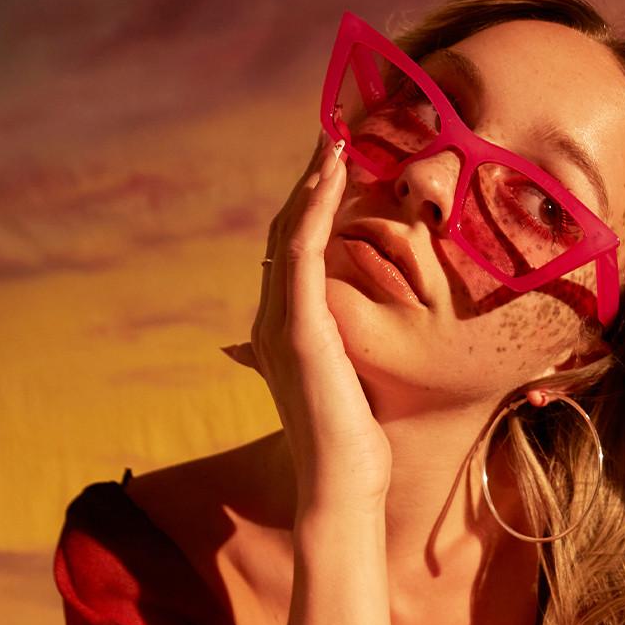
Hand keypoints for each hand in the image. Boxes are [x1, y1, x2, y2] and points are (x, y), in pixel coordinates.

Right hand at [222, 137, 391, 513]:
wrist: (343, 483)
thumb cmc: (352, 442)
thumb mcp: (344, 387)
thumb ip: (335, 354)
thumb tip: (341, 339)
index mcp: (282, 333)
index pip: (288, 257)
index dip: (307, 212)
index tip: (332, 176)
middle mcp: (271, 322)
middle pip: (282, 236)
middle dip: (306, 188)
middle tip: (331, 141)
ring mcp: (281, 324)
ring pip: (288, 235)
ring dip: (311, 186)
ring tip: (334, 143)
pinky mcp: (300, 330)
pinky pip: (302, 253)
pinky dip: (314, 209)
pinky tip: (333, 176)